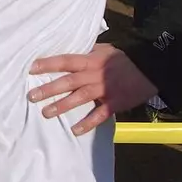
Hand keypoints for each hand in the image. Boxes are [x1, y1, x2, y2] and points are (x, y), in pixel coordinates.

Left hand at [28, 43, 156, 136]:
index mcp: (91, 60)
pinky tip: (75, 130)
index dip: (48, 64)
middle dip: (49, 89)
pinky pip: (100, 114)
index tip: (31, 69)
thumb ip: (87, 53)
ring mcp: (105, 89)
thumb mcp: (105, 51)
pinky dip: (88, 123)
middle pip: (68, 81)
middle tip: (31, 96)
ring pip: (80, 97)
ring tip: (46, 113)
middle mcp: (95, 74)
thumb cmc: (124, 59)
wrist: (150, 68)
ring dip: (62, 106)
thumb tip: (68, 52)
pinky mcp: (115, 102)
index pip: (65, 60)